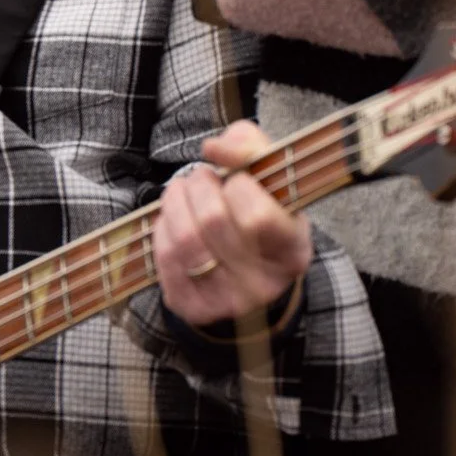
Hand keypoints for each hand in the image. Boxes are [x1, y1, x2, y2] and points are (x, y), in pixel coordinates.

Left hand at [153, 121, 311, 328]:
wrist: (251, 267)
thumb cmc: (263, 211)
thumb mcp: (271, 176)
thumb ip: (249, 146)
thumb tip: (213, 148)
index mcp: (293, 252)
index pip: (257, 216)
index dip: (240, 186)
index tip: (237, 180)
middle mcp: (262, 286)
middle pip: (213, 222)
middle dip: (199, 185)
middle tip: (201, 177)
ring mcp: (227, 302)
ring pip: (183, 240)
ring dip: (175, 201)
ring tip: (183, 190)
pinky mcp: (193, 308)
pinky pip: (165, 258)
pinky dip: (163, 227)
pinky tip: (174, 218)